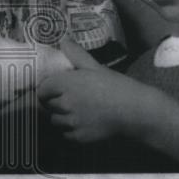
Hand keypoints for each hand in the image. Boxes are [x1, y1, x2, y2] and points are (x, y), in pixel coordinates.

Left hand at [37, 65, 158, 143]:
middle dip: (53, 101)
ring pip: (54, 120)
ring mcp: (72, 122)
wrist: (136, 111)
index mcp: (67, 83)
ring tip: (74, 111)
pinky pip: (65, 134)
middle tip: (65, 99)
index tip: (52, 88)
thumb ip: (76, 55)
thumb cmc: (117, 86)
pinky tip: (82, 123)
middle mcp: (66, 103)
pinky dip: (70, 130)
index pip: (42, 88)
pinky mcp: (79, 137)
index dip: (46, 88)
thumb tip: (63, 41)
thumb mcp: (96, 67)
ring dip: (60, 116)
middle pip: (47, 105)